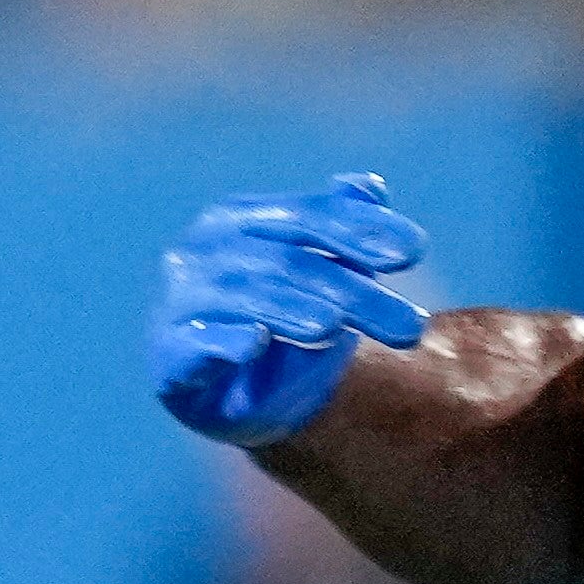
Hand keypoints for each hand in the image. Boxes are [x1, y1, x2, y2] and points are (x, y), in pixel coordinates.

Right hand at [152, 173, 430, 445]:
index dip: (359, 229)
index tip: (415, 251)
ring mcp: (181, 299)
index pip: (306, 217)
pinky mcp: (168, 354)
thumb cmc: (284, 323)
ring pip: (244, 296)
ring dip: (291, 309)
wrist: (238, 397)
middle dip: (352, 292)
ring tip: (334, 328)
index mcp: (239, 218)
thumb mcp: (322, 277)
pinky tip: (255, 342)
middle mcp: (204, 249)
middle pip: (287, 261)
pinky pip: (194, 344)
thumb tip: (368, 186)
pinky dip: (223, 341)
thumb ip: (341, 230)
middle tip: (413, 327)